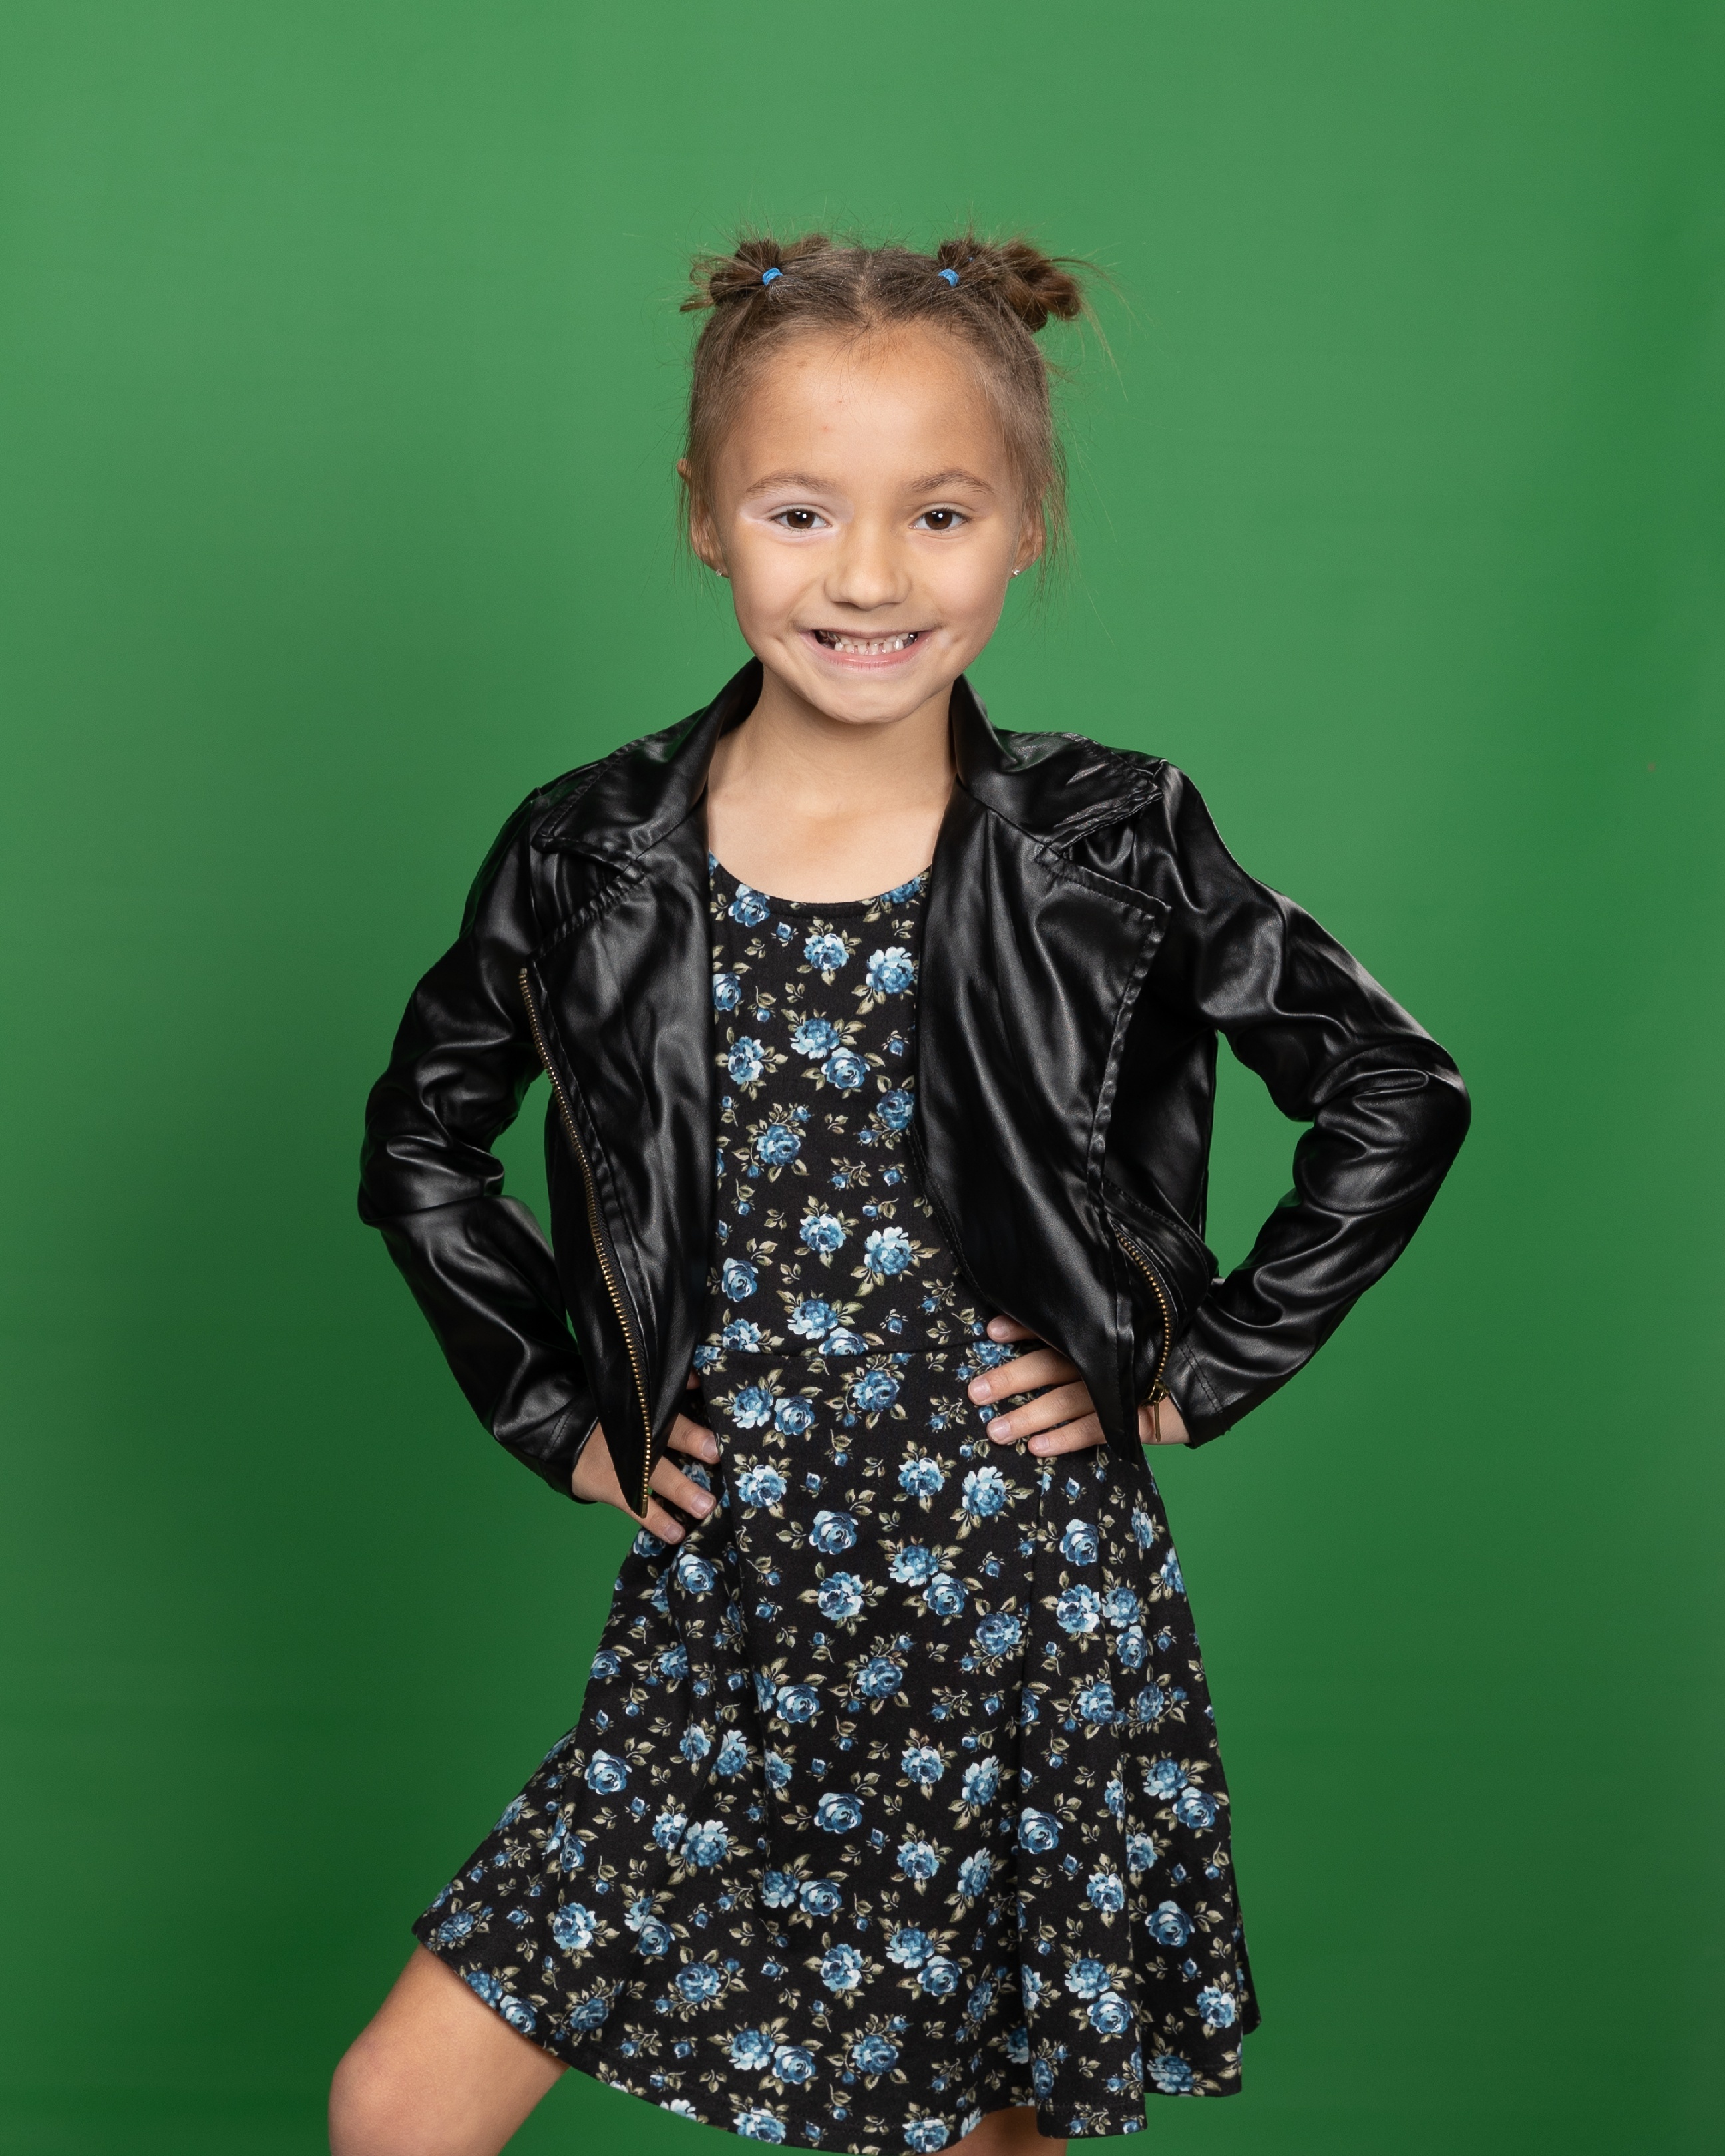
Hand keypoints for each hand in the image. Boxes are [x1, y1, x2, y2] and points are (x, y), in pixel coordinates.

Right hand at [572, 1376, 721, 1541]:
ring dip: (681, 1491)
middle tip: (717, 1458)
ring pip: (655, 1475)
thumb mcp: (634, 1397)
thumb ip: (672, 1390)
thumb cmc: (613, 1415)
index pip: (671, 1409)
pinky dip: (656, 1520)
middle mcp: (637, 1434)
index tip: (717, 1436)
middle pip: (665, 1435)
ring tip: (705, 1507)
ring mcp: (622, 1461)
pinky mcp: (609, 1485)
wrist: (563, 1430)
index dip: (693, 1420)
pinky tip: (676, 1533)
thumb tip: (702, 1378)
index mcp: (646, 1410)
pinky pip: (635, 1506)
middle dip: (691, 1444)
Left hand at [968, 1315, 1190, 1455]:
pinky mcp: (1140, 1419)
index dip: (1023, 1326)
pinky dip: (1065, 1439)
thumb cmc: (1178, 1336)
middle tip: (975, 1392)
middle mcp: (1109, 1354)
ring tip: (995, 1430)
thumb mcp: (1139, 1318)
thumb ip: (1102, 1320)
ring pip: (1066, 1400)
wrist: (1230, 1358)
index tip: (991, 1331)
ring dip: (1028, 1416)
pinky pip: (1095, 1430)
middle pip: (1051, 1363)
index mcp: (1106, 1327)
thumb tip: (1052, 1321)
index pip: (1058, 1324)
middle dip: (1010, 1378)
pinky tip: (1036, 1448)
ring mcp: (1123, 1387)